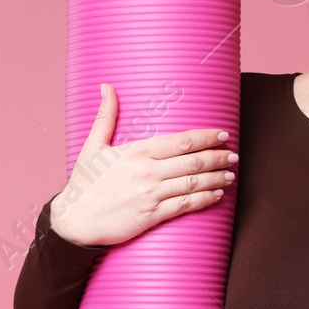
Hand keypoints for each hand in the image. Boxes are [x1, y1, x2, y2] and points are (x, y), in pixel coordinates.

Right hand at [50, 83, 237, 248]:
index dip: (206, 137)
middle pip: (193, 160)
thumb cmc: (84, 184)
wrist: (74, 221)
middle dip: (218, 157)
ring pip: (193, 182)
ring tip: (231, 174)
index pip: (181, 141)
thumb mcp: (92, 146)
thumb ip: (105, 116)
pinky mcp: (152, 216)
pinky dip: (205, 199)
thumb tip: (106, 87)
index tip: (222, 134)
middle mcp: (147, 171)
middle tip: (233, 154)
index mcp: (136, 151)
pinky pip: (186, 205)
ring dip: (217, 177)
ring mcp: (151, 194)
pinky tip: (217, 195)